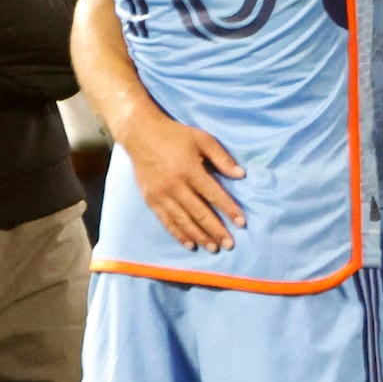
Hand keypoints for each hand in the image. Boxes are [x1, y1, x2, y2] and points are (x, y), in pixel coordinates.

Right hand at [114, 109, 245, 251]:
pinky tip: (190, 244)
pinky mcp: (150, 199)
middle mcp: (175, 185)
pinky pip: (166, 221)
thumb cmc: (175, 135)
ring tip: (213, 248)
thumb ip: (221, 157)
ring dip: (200, 236)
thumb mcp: (202, 138)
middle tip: (230, 244)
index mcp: (190, 169)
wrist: (140, 134)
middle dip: (216, 230)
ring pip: (183, 220)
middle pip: (200, 212)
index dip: (229, 209)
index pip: (214, 194)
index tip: (241, 223)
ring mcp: (161, 194)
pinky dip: (178, 234)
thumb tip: (241, 174)